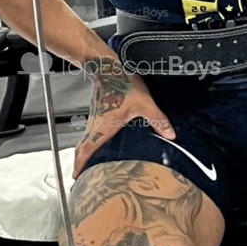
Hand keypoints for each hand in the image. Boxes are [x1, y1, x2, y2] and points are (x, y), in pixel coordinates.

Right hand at [72, 59, 174, 177]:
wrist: (109, 68)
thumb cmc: (123, 85)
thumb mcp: (145, 104)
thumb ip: (158, 120)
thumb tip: (170, 135)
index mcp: (103, 128)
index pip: (86, 150)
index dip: (80, 165)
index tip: (76, 177)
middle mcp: (95, 126)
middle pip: (81, 149)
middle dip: (79, 163)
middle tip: (80, 176)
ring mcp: (94, 120)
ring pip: (84, 141)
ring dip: (84, 153)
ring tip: (88, 165)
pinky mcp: (97, 114)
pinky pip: (89, 133)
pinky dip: (88, 143)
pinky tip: (98, 145)